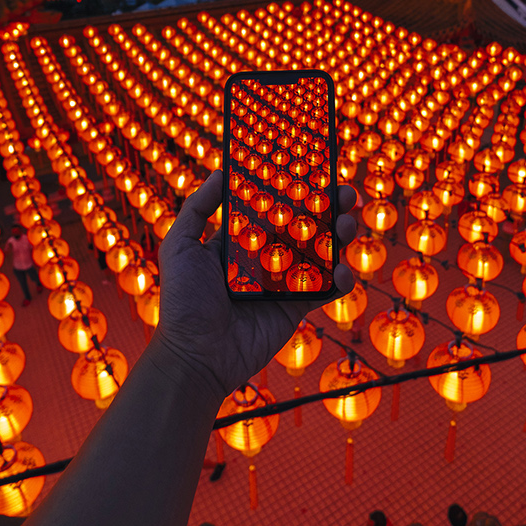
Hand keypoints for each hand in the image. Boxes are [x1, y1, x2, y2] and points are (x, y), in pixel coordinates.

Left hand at [151, 169, 356, 400]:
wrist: (196, 356)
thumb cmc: (182, 301)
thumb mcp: (179, 246)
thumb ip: (197, 208)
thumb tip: (221, 172)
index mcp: (239, 240)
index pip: (270, 206)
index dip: (291, 189)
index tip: (311, 169)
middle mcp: (264, 257)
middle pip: (302, 224)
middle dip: (326, 207)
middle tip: (344, 193)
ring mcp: (283, 281)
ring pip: (320, 252)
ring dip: (339, 235)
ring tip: (346, 223)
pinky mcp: (296, 307)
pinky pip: (325, 289)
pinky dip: (341, 279)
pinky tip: (344, 271)